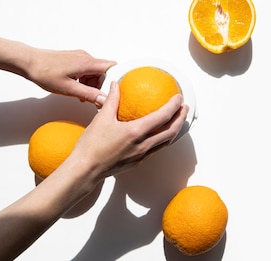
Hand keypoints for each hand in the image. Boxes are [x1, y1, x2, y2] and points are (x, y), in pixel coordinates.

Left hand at [25, 49, 115, 105]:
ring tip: (81, 95)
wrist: (27, 61)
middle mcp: (86, 57)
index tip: (117, 91)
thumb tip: (104, 100)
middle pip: (104, 72)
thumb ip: (89, 95)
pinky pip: (86, 70)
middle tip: (94, 98)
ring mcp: (79, 57)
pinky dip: (85, 80)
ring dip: (92, 84)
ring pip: (95, 72)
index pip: (112, 67)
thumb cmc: (44, 72)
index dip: (117, 79)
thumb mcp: (68, 88)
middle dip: (101, 86)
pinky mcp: (73, 59)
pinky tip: (75, 88)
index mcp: (87, 63)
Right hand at [70, 81, 189, 180]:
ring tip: (177, 120)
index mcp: (135, 132)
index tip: (179, 98)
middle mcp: (143, 144)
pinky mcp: (139, 162)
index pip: (162, 117)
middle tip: (184, 108)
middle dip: (181, 118)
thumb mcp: (102, 118)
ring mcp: (142, 155)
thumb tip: (116, 86)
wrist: (86, 169)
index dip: (174, 106)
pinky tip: (160, 134)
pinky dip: (163, 139)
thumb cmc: (91, 146)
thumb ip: (112, 100)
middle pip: (171, 131)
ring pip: (166, 142)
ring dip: (175, 130)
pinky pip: (157, 149)